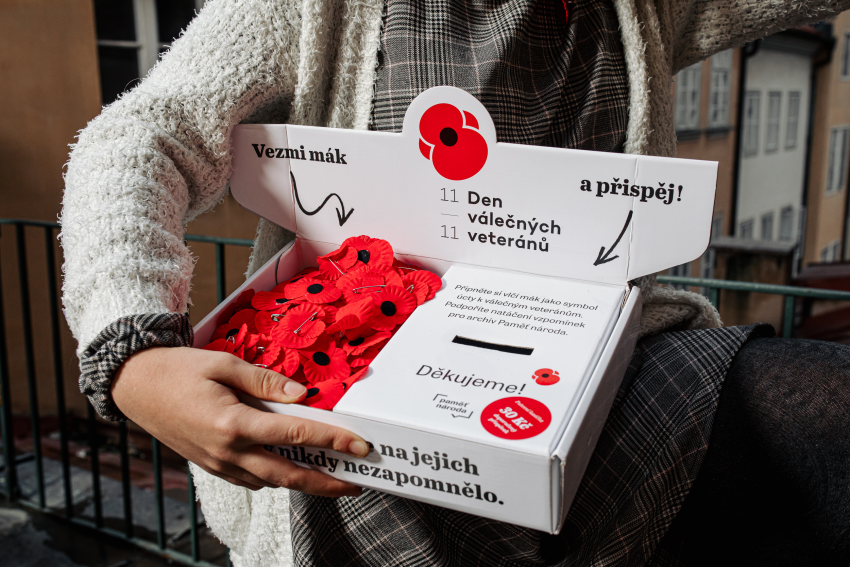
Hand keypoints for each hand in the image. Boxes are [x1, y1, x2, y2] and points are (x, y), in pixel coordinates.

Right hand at [112, 346, 367, 495]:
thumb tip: (301, 395)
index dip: (332, 441)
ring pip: (270, 481)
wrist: (134, 385)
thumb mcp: (223, 363)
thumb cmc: (178, 369)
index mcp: (232, 423)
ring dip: (302, 483)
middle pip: (288, 475)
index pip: (295, 436)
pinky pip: (250, 479)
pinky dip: (274, 477)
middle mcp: (227, 451)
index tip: (360, 446)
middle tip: (356, 484)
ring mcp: (217, 463)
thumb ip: (264, 381)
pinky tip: (290, 466)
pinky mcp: (211, 466)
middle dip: (326, 483)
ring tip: (330, 476)